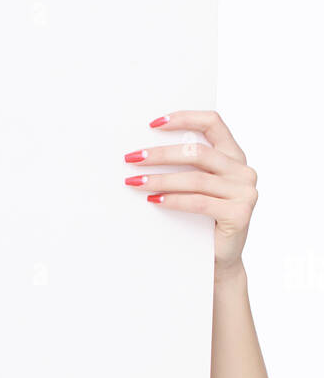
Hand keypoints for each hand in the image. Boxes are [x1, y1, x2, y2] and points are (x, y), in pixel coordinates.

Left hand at [123, 110, 257, 278]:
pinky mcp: (239, 213)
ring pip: (196, 178)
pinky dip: (174, 200)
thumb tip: (146, 153)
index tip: (154, 124)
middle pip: (197, 152)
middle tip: (133, 158)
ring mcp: (245, 192)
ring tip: (136, 182)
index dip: (185, 118)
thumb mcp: (197, 188)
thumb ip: (187, 167)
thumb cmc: (204, 221)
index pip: (213, 123)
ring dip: (161, 179)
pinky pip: (199, 202)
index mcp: (234, 156)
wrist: (221, 259)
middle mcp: (243, 170)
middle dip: (161, 154)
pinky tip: (154, 199)